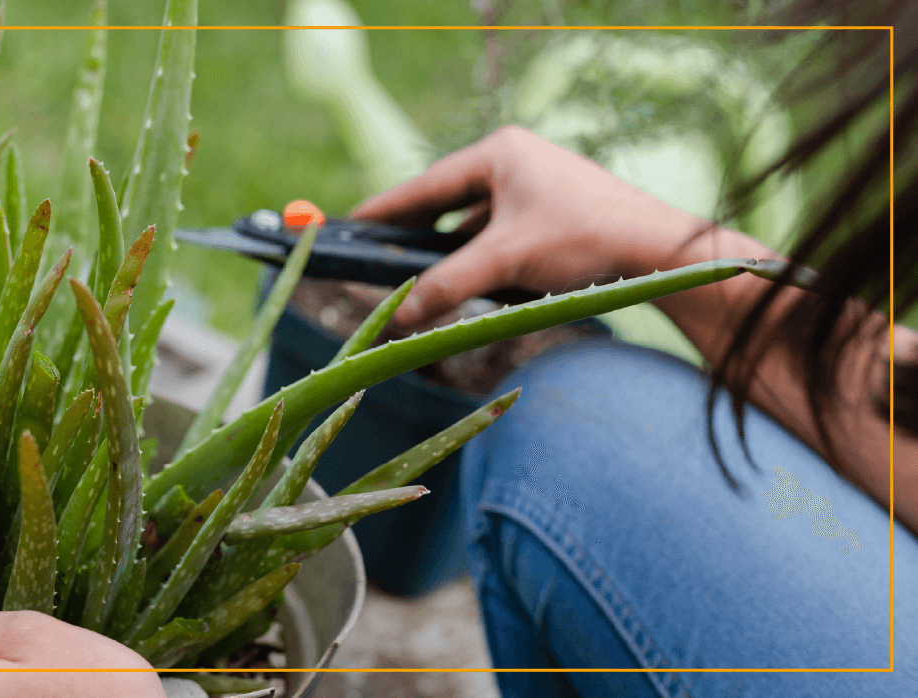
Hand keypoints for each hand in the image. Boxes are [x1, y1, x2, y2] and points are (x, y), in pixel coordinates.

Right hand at [350, 125, 765, 326]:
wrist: (661, 255)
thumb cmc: (584, 240)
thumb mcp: (505, 262)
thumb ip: (446, 285)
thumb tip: (397, 315)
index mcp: (499, 154)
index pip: (426, 185)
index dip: (385, 210)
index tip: (350, 227)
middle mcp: (515, 163)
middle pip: (446, 202)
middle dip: (414, 235)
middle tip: (374, 257)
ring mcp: (536, 189)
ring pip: (473, 224)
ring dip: (448, 253)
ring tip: (415, 278)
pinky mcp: (553, 216)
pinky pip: (499, 237)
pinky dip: (479, 260)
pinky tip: (467, 285)